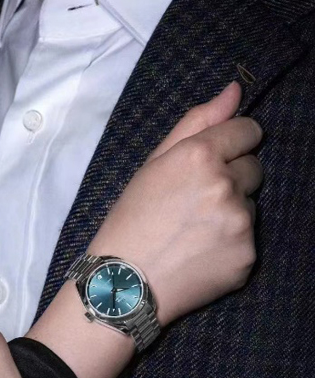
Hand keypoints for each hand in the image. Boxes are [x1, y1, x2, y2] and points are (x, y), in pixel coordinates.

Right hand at [90, 80, 261, 325]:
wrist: (123, 286)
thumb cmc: (130, 222)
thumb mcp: (153, 165)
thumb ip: (197, 122)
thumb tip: (235, 90)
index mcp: (201, 155)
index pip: (248, 131)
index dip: (231, 145)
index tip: (213, 163)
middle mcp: (226, 186)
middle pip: (253, 169)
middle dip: (230, 180)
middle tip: (192, 206)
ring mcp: (240, 224)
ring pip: (251, 206)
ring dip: (231, 214)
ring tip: (192, 234)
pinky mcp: (247, 257)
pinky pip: (248, 241)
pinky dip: (230, 246)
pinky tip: (199, 256)